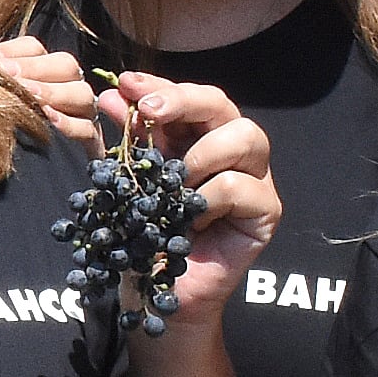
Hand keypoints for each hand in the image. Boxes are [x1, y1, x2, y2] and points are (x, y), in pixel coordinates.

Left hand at [0, 33, 98, 150]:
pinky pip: (87, 128)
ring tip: (31, 96)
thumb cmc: (1, 129)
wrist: (24, 176)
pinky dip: (69, 124)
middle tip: (7, 74)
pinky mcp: (90, 141)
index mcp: (43, 70)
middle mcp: (68, 86)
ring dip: (52, 93)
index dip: (11, 51)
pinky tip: (50, 120)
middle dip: (33, 69)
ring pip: (81, 93)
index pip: (34, 49)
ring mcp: (82, 113)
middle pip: (64, 64)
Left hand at [100, 74, 277, 338]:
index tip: (126, 84)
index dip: (159, 86)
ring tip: (173, 179)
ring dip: (202, 151)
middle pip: (222, 104)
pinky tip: (189, 216)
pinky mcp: (266, 210)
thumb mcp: (130, 183)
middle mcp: (230, 150)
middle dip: (184, 100)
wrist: (157, 292)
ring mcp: (254, 178)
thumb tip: (111, 98)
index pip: (187, 98)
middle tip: (150, 110)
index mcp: (197, 136)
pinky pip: (242, 186)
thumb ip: (127, 142)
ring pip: (246, 135)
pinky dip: (209, 196)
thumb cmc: (145, 236)